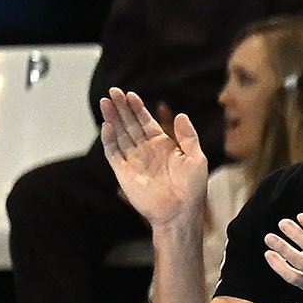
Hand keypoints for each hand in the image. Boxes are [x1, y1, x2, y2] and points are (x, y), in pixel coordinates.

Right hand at [100, 88, 207, 228]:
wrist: (180, 212)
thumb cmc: (192, 188)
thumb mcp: (197, 158)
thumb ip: (188, 136)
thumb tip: (181, 114)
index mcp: (163, 145)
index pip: (146, 121)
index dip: (137, 108)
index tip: (130, 94)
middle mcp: (146, 150)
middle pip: (130, 124)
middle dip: (122, 108)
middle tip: (113, 91)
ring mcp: (133, 160)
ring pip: (120, 135)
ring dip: (112, 118)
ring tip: (106, 102)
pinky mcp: (123, 172)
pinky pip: (113, 153)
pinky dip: (109, 140)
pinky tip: (107, 125)